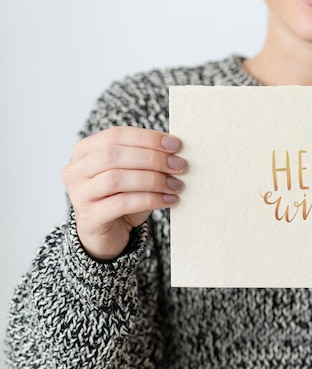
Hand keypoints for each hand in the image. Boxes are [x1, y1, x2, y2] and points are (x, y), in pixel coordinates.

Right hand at [62, 126, 185, 260]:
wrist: (108, 233)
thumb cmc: (123, 197)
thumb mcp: (133, 172)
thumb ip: (146, 157)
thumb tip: (175, 148)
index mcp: (85, 150)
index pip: (116, 135)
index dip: (147, 138)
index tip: (175, 144)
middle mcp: (76, 170)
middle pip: (113, 155)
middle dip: (151, 158)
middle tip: (179, 165)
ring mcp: (80, 195)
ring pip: (116, 179)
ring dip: (152, 180)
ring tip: (176, 185)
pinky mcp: (90, 218)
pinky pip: (122, 204)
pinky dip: (150, 200)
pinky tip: (169, 200)